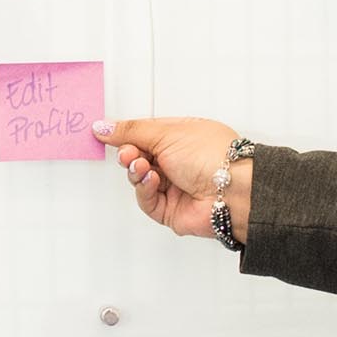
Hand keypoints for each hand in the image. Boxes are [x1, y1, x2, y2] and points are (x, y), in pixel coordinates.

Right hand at [98, 116, 250, 244]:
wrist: (231, 190)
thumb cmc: (212, 156)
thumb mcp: (166, 132)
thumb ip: (131, 131)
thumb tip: (104, 126)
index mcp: (181, 136)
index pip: (144, 133)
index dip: (126, 134)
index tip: (105, 132)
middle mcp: (177, 161)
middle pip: (138, 156)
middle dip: (129, 153)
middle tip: (127, 152)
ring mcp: (174, 185)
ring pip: (138, 178)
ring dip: (136, 171)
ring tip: (142, 165)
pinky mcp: (170, 209)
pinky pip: (146, 200)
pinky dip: (144, 188)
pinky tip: (152, 180)